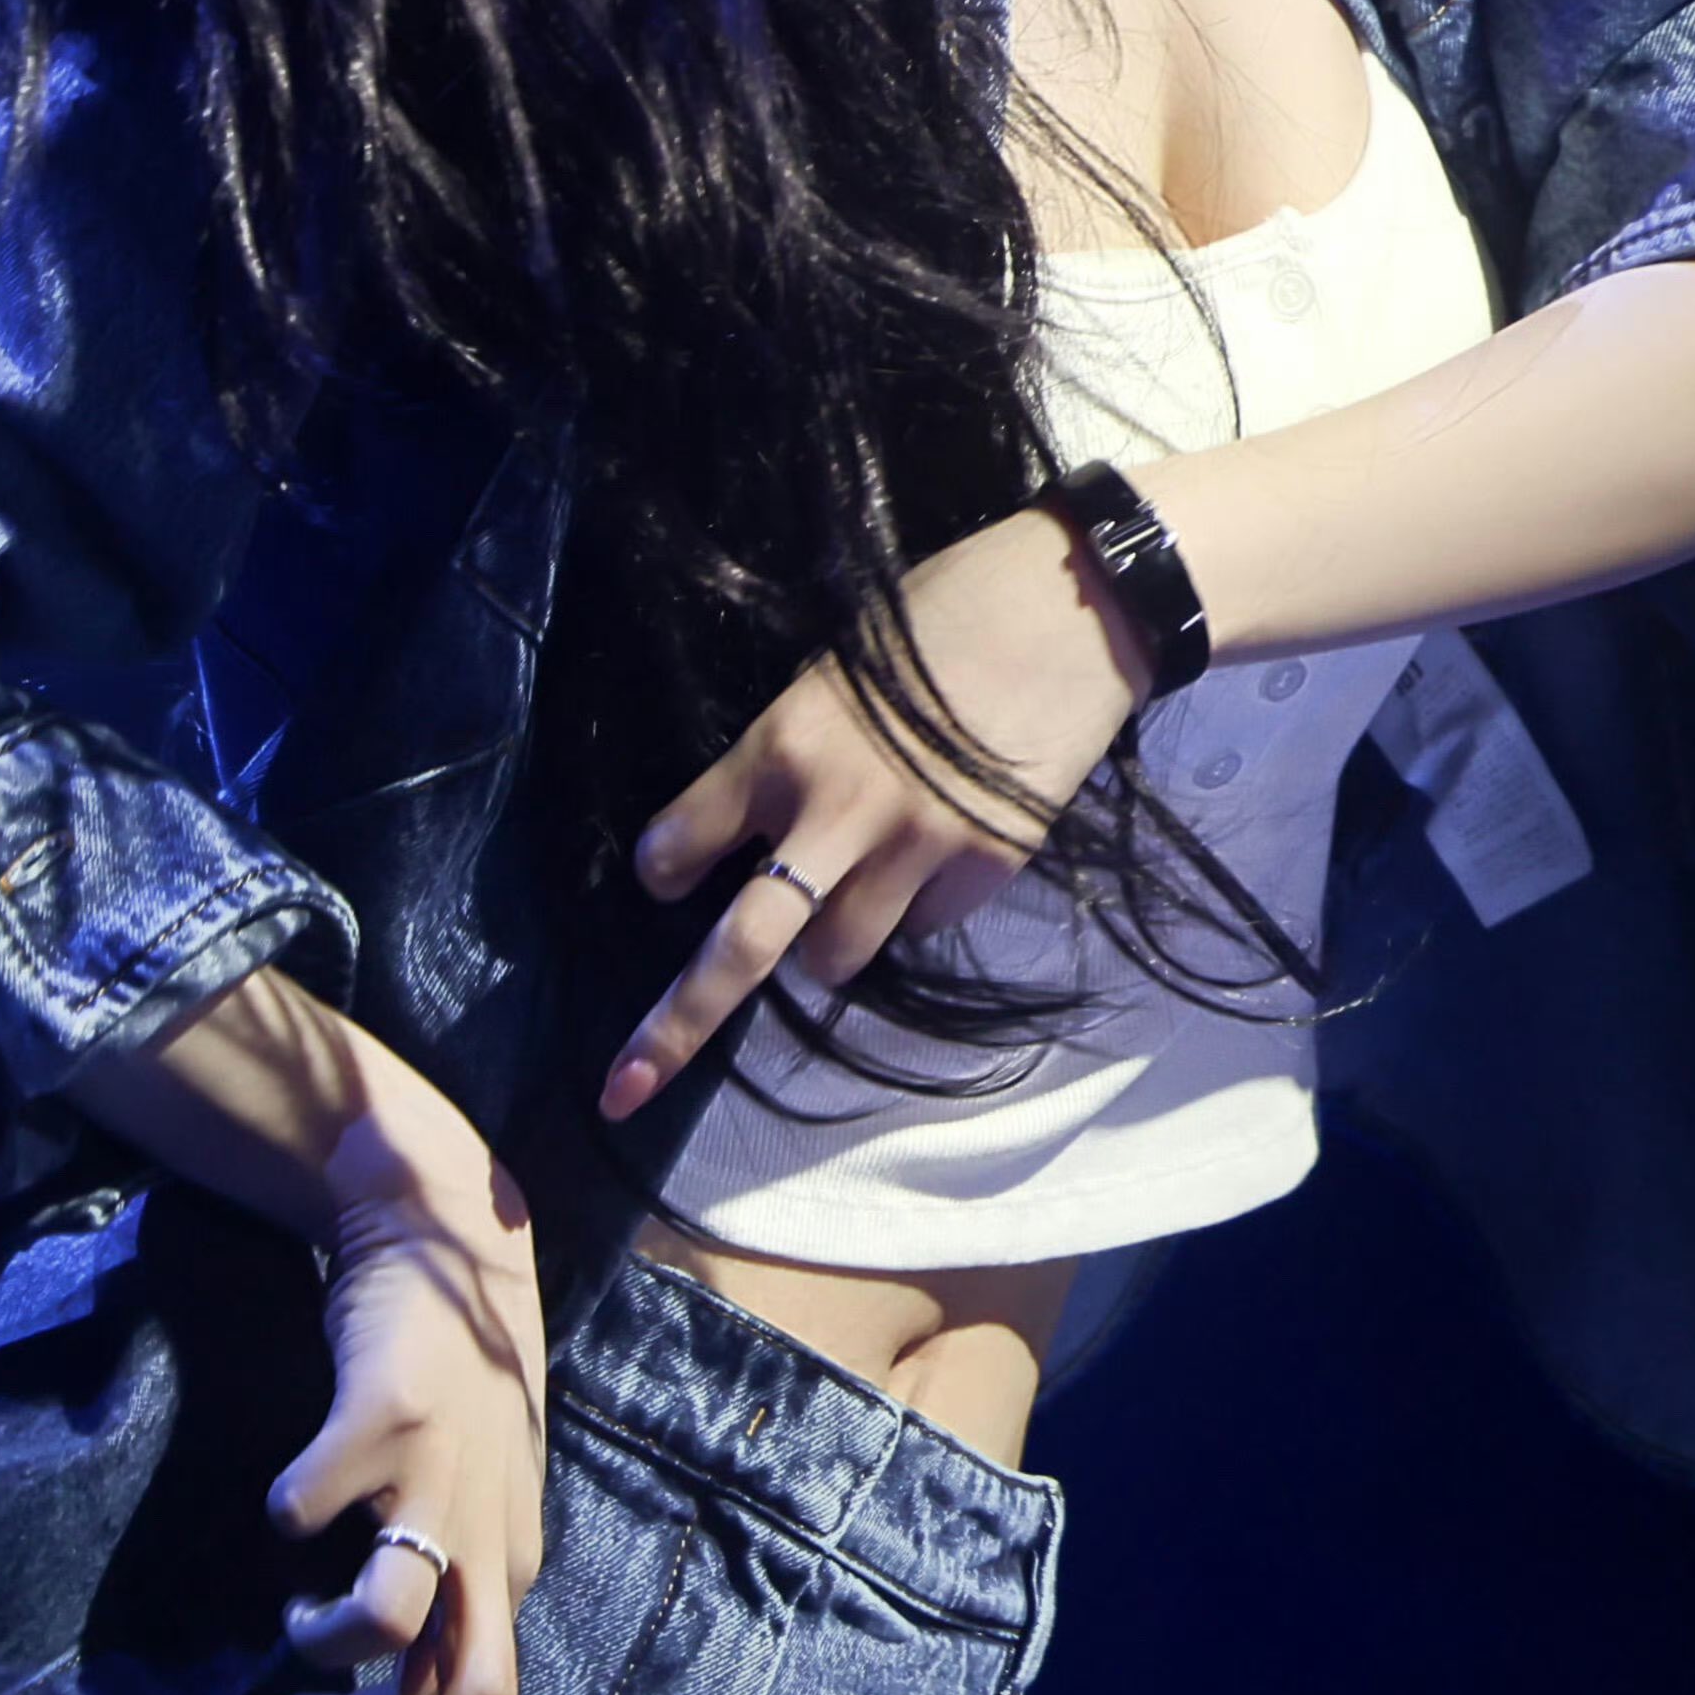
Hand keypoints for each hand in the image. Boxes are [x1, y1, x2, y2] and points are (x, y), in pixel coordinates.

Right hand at [267, 1098, 548, 1694]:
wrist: (445, 1231)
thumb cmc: (453, 1376)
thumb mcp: (472, 1485)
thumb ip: (445, 1572)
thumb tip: (381, 1688)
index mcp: (510, 1557)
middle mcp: (489, 1530)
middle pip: (471, 1693)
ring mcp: (438, 1473)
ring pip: (386, 1619)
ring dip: (325, 1650)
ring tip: (294, 1630)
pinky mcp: (380, 1414)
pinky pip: (305, 1508)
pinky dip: (281, 1520)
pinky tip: (281, 1504)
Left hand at [599, 499, 1152, 1121]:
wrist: (1067, 610)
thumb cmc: (942, 614)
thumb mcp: (837, 670)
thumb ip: (792, 756)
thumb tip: (765, 834)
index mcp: (782, 743)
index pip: (681, 840)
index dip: (667, 867)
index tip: (668, 879)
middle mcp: (834, 809)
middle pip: (741, 947)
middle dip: (676, 1024)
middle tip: (627, 1083)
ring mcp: (914, 850)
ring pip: (835, 958)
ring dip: (828, 943)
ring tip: (861, 883)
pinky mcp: (983, 871)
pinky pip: (921, 929)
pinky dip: (915, 909)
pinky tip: (940, 847)